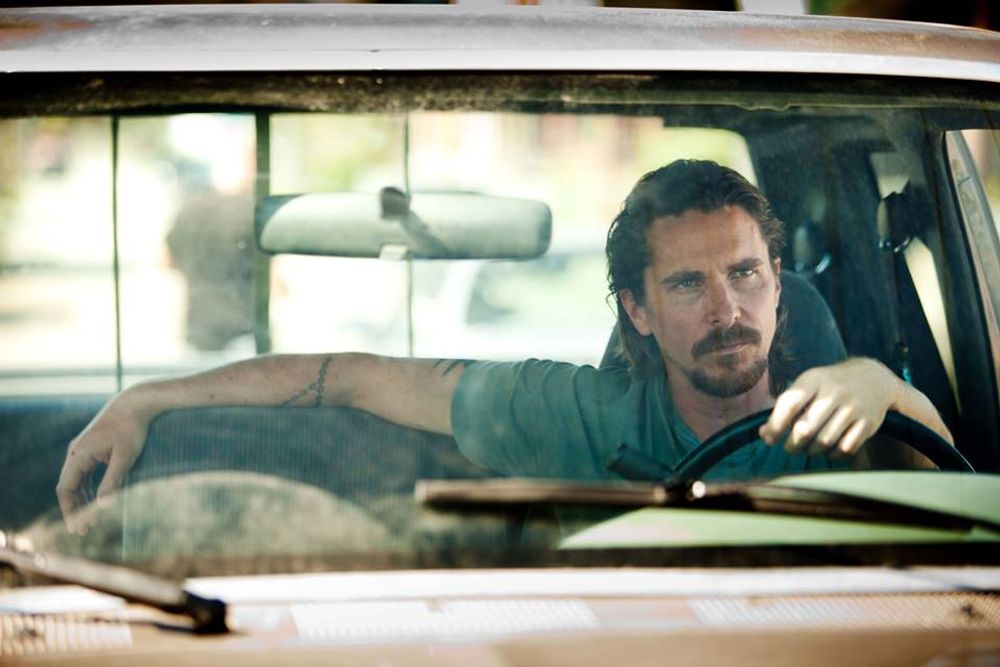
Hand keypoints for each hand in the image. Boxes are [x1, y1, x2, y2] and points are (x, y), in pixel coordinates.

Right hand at [56, 388, 151, 533]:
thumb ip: (112, 481)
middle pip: (68, 486)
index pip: (65, 488)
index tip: (79, 527)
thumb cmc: (132, 429)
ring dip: (81, 500)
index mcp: (78, 454)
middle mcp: (76, 452)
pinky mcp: (92, 447)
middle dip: (75, 509)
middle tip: (84, 530)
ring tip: (90, 520)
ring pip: (76, 480)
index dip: (70, 510)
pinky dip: (87, 488)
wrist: (136, 404)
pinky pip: (85, 473)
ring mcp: (83, 449)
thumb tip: (103, 506)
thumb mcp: (124, 458)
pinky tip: (95, 500)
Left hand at [758, 357, 920, 456]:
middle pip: (806, 428)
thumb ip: (786, 406)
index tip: (768, 438)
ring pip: (824, 441)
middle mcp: (836, 392)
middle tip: (789, 447)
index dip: (776, 425)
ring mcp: (854, 408)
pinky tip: (826, 450)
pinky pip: (845, 448)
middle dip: (792, 444)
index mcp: (815, 379)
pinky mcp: (868, 423)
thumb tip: (764, 433)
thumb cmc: (830, 385)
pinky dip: (832, 454)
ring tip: (806, 448)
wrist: (875, 379)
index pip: (790, 404)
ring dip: (810, 451)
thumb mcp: (809, 384)